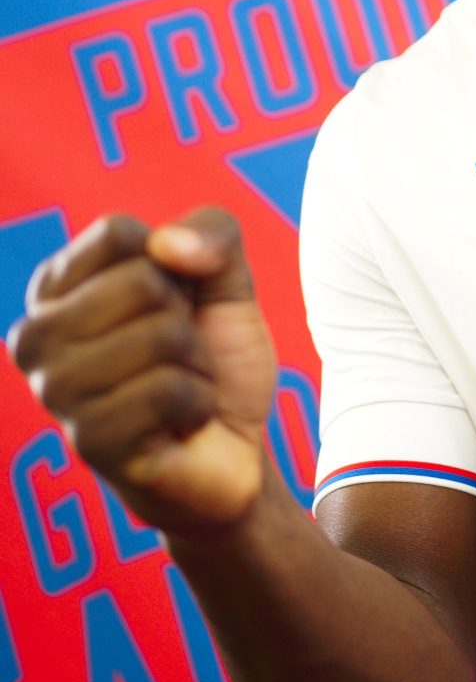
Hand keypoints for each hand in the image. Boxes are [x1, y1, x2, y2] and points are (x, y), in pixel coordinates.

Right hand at [7, 209, 277, 537]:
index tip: (167, 306)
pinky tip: (180, 424)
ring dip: (196, 364)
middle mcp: (35, 337)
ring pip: (161, 335)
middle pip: (143, 282)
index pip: (118, 234)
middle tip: (177, 356)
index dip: (172, 265)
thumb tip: (165, 245)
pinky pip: (172, 391)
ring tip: (177, 390)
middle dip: (186, 319)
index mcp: (53, 288)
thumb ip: (213, 232)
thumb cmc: (216, 358)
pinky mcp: (88, 442)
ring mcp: (56, 393)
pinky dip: (199, 402)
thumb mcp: (227, 279)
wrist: (234, 449)